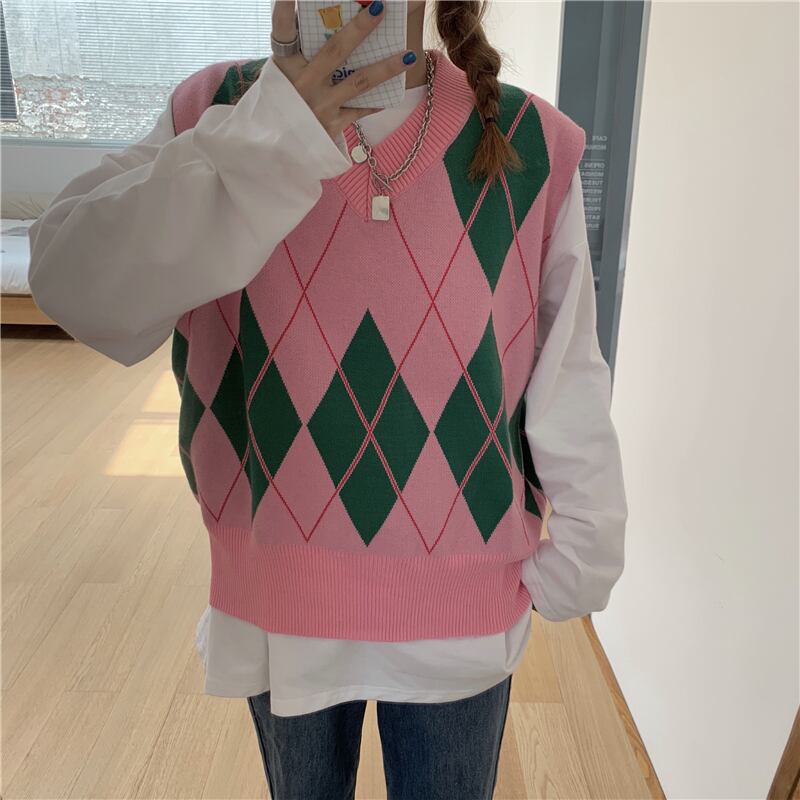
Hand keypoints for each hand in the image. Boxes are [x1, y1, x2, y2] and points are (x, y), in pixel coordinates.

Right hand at [270, 0, 416, 140]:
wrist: (276, 149)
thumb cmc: (282, 102)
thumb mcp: (282, 74)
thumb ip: (300, 52)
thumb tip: (324, 24)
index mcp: (285, 65)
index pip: (282, 29)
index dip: (284, 8)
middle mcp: (303, 84)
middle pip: (334, 51)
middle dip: (359, 29)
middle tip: (379, 7)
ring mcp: (320, 106)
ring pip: (359, 83)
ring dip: (386, 68)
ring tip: (409, 55)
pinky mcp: (333, 126)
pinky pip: (361, 110)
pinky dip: (378, 101)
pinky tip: (394, 91)